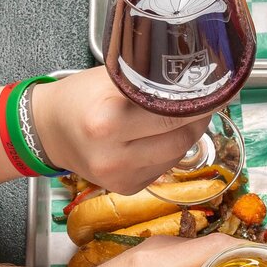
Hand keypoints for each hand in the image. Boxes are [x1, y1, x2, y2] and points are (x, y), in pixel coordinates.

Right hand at [31, 67, 212, 194]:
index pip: (173, 114)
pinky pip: (164, 167)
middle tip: (202, 100)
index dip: (200, 102)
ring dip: (186, 135)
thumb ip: (147, 80)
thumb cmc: (78, 98)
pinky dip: (168, 151)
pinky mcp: (127, 188)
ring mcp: (121, 177)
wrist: (49, 130)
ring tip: (179, 115)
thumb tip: (193, 78)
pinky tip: (157, 136)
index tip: (217, 90)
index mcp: (107, 122)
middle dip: (197, 118)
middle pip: (181, 138)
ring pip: (177, 155)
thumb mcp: (109, 78)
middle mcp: (113, 156)